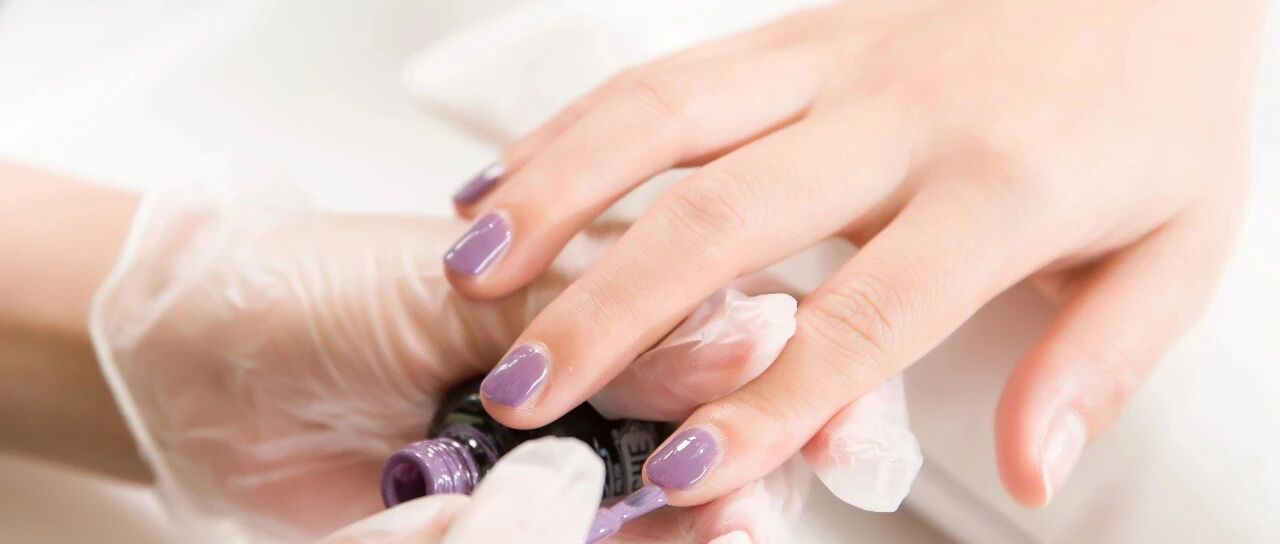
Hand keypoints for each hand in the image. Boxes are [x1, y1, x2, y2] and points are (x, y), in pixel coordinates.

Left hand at [92, 181, 912, 541]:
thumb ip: (615, 329)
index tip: (845, 434)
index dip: (801, 395)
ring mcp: (551, 480)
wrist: (197, 366)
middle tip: (730, 505)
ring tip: (691, 528)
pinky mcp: (498, 535)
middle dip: (739, 488)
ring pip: (656, 527)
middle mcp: (598, 403)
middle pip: (716, 461)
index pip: (741, 356)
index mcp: (612, 314)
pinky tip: (561, 529)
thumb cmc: (329, 290)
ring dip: (676, 536)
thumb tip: (758, 330)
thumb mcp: (478, 301)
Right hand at [442, 0, 1263, 508]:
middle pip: (726, 216)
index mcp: (1000, 189)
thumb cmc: (1162, 106)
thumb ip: (1095, 363)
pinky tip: (505, 172)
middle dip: (610, 311)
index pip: (863, 318)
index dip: (768, 405)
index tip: (684, 470)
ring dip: (554, 192)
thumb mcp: (1178, 248)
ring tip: (466, 270)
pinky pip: (670, 72)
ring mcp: (838, 56)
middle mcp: (899, 116)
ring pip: (665, 115)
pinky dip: (574, 122)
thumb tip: (1031, 475)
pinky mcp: (803, 24)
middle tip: (523, 390)